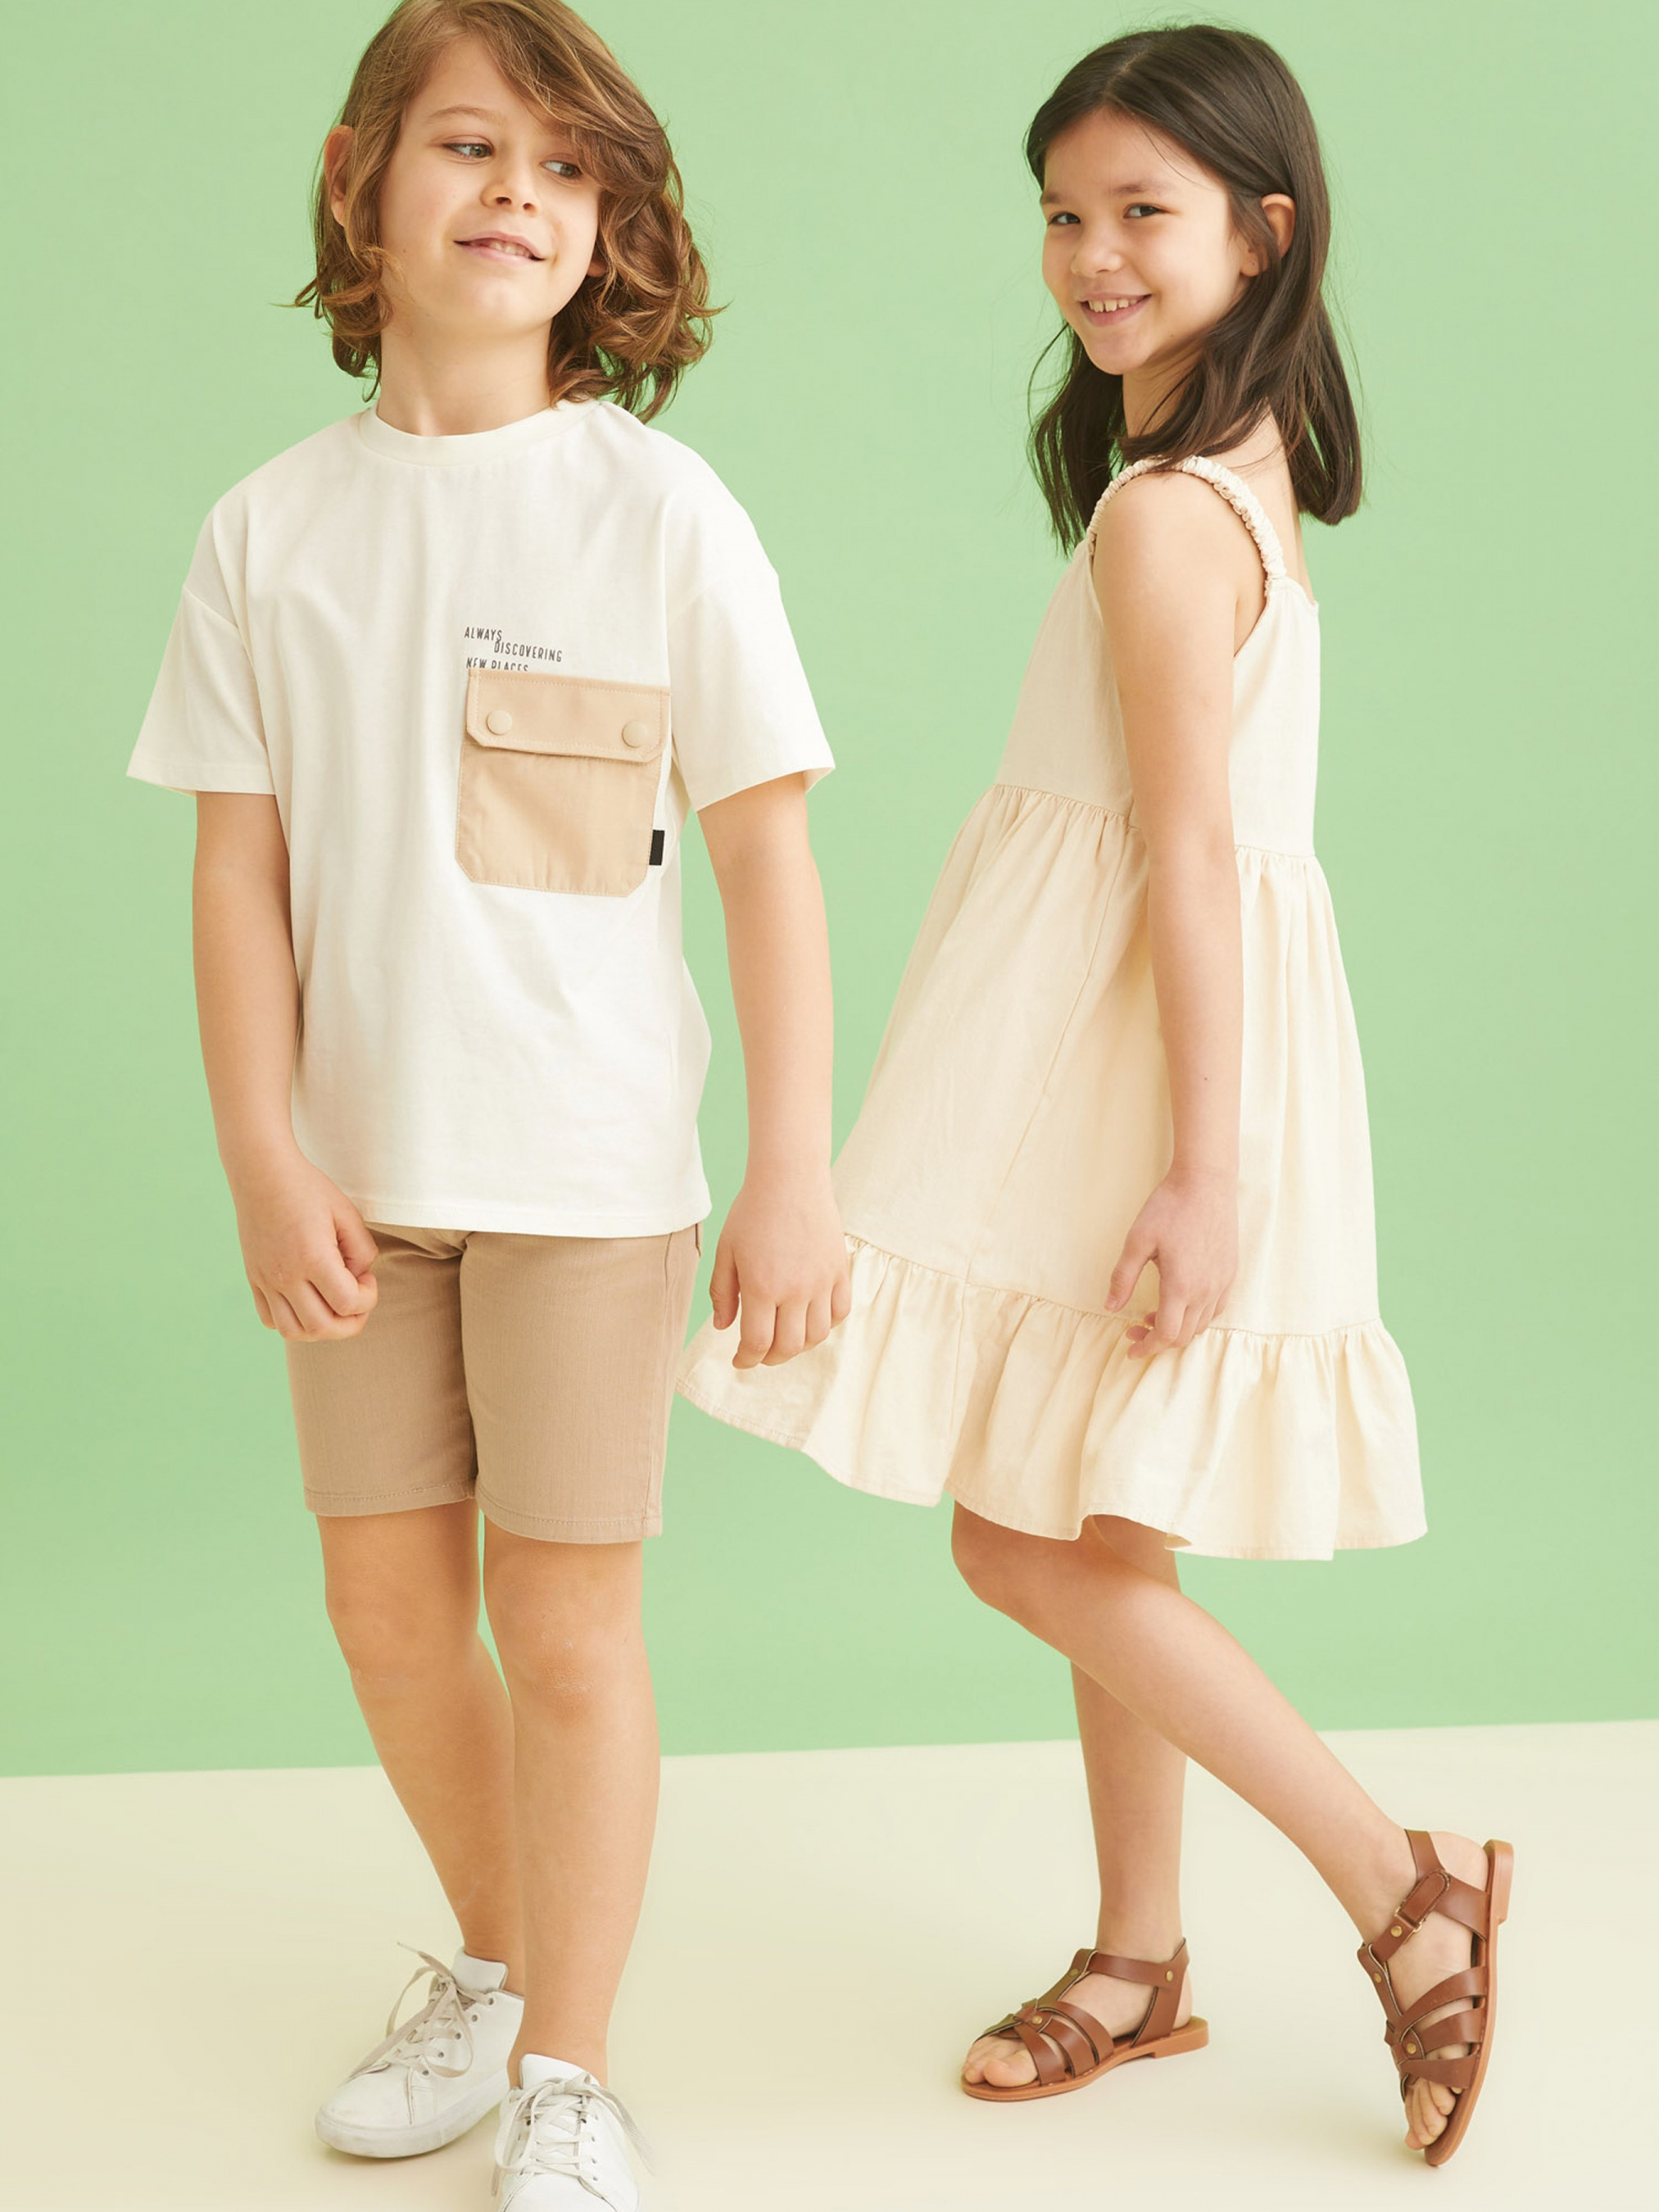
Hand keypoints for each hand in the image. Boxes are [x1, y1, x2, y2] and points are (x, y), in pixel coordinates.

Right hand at [228, 1150, 378, 1341]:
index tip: (367, 1277)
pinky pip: (271, 1320)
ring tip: (333, 1305)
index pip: (347, 1303)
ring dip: (321, 1328)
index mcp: (312, 1257)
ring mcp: (265, 1280)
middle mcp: (285, 1275)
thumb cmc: (308, 1189)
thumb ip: (362, 1251)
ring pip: (294, 1331)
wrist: (261, 1173)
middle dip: (351, 1322)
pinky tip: (307, 1301)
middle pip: (322, 1328)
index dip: (368, 1298)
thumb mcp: (347, 1213)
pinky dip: (292, 1322)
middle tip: (358, 1298)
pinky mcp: (254, 1279)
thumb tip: (359, 1279)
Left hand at [710, 1168, 851, 1368]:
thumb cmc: (752, 1211)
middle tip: (760, 1353)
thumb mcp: (726, 1251)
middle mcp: (794, 1289)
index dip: (746, 1359)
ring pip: (817, 1335)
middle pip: (788, 1347)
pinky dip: (826, 1324)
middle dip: (770, 1358)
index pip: (757, 1343)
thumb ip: (722, 1293)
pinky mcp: (839, 1270)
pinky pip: (840, 1311)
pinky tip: (810, 1318)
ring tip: (785, 1337)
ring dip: (799, 1345)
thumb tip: (722, 1327)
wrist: (790, 1178)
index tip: (740, 1360)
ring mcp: (821, 1281)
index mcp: (761, 1286)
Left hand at [1106, 1166, 1237, 1358]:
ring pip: (1201, 1325)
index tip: (1130, 1349)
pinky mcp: (1230, 1272)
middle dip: (1157, 1340)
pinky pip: (1216, 1309)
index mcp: (1181, 1286)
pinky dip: (1196, 1317)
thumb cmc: (1169, 1207)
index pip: (1166, 1335)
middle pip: (1184, 1336)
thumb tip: (1110, 1307)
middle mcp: (1206, 1290)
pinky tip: (1180, 1302)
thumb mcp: (1137, 1241)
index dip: (1147, 1347)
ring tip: (1153, 1314)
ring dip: (1177, 1329)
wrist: (1206, 1182)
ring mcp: (1221, 1282)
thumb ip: (1122, 1278)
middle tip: (1133, 1329)